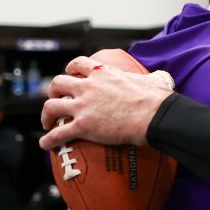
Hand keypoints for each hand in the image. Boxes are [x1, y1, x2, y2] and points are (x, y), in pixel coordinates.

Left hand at [39, 53, 174, 149]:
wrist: (153, 116)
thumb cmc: (157, 99)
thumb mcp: (157, 80)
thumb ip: (156, 77)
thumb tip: (164, 78)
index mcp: (104, 74)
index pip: (79, 64)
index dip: (70, 69)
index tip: (69, 73)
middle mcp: (88, 87)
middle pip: (58, 83)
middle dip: (53, 91)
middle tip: (56, 99)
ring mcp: (83, 107)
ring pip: (51, 107)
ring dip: (46, 115)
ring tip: (48, 123)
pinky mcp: (83, 126)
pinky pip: (58, 134)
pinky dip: (48, 140)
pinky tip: (45, 145)